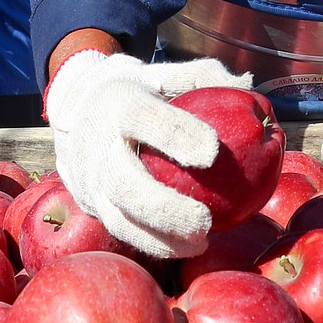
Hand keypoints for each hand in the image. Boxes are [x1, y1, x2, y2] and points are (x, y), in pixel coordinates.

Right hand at [44, 50, 253, 258]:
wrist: (75, 106)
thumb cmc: (137, 91)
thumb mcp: (163, 74)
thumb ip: (203, 76)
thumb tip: (247, 83)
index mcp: (119, 103)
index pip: (145, 118)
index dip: (177, 134)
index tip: (212, 151)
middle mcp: (97, 144)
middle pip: (125, 181)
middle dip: (165, 207)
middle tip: (205, 220)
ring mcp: (88, 179)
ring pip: (118, 217)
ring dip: (159, 237)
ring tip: (200, 243)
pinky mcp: (89, 203)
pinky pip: (119, 230)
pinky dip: (152, 244)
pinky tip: (185, 249)